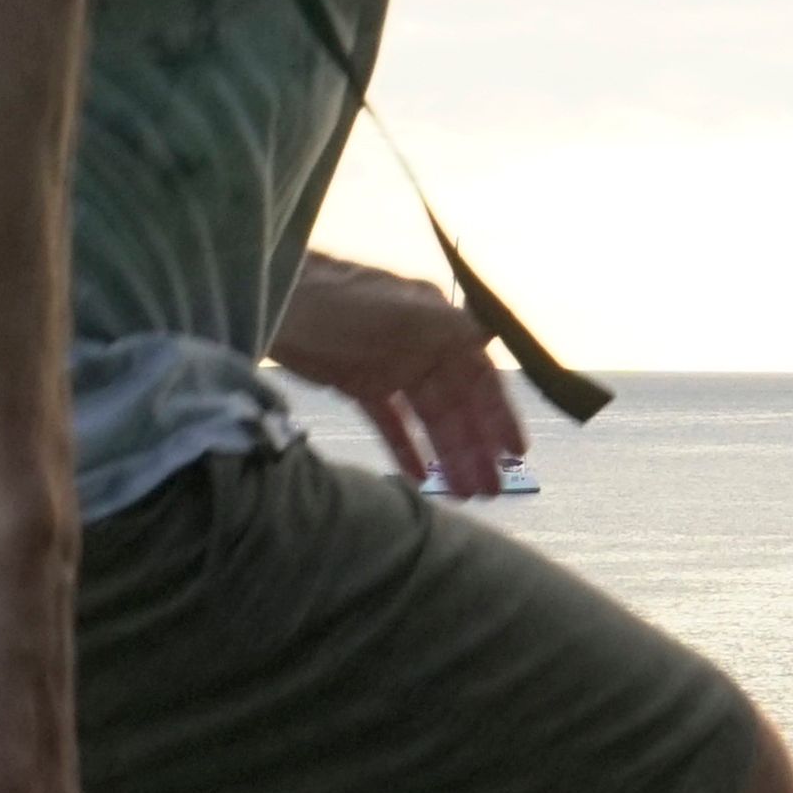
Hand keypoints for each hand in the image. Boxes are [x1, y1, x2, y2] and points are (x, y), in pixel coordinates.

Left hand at [272, 254, 523, 499]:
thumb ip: (451, 326)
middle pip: (456, 405)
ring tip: (461, 494)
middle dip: (474, 447)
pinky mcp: (357, 382)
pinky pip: (390, 419)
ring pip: (426, 418)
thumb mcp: (403, 312)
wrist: (276, 298)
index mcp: (439, 326)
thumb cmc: (344, 304)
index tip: (516, 454)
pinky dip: (404, 446)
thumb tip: (495, 330)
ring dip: (445, 454)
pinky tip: (416, 476)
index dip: (499, 415)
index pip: (480, 377)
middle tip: (490, 491)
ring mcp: (390, 366)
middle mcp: (422, 347)